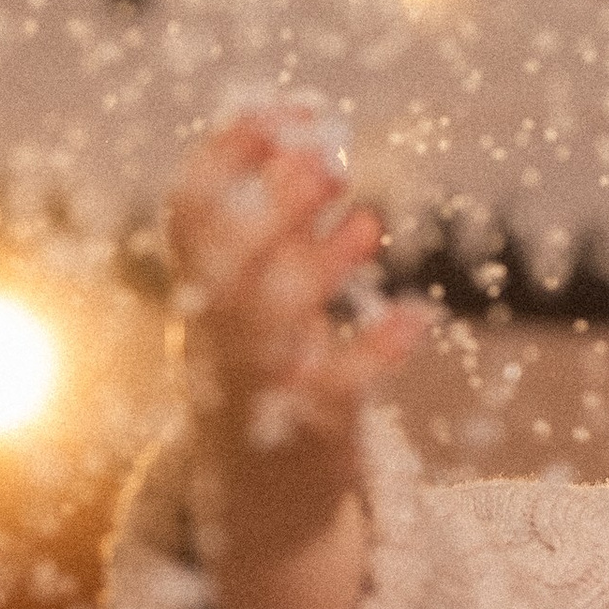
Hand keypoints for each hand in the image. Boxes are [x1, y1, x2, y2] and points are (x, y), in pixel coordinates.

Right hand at [167, 108, 428, 608]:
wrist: (266, 499)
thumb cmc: (270, 371)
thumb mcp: (263, 296)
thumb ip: (287, 228)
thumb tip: (323, 142)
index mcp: (199, 292)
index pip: (191, 212)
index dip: (230, 153)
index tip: (285, 108)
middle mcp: (216, 336)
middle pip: (227, 263)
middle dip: (274, 204)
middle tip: (330, 157)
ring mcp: (259, 384)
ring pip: (268, 324)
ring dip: (316, 268)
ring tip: (369, 223)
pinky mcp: (310, 430)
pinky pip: (338, 390)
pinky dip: (377, 350)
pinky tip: (417, 315)